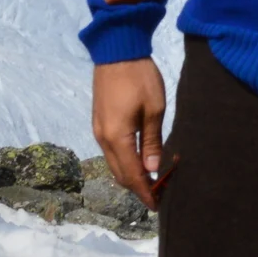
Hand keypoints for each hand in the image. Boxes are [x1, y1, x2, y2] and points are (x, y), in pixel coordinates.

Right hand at [91, 58, 167, 209]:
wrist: (117, 51)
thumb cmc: (140, 78)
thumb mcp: (154, 109)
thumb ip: (152, 142)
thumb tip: (152, 170)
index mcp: (117, 138)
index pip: (132, 175)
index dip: (145, 192)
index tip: (158, 205)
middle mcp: (103, 139)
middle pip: (120, 174)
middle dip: (138, 187)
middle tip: (159, 194)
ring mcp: (98, 130)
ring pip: (113, 164)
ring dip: (131, 175)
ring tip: (152, 180)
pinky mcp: (99, 122)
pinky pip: (111, 152)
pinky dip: (124, 162)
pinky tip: (140, 160)